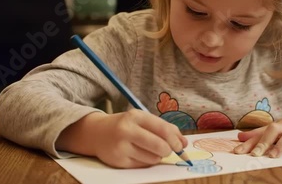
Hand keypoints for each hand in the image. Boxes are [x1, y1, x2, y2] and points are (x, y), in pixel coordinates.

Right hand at [56, 110, 187, 167]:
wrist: (97, 133)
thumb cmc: (126, 125)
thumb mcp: (143, 120)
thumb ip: (164, 128)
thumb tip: (184, 143)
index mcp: (135, 116)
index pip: (162, 128)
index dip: (175, 139)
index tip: (182, 146)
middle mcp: (127, 131)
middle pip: (159, 146)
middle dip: (168, 150)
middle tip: (168, 150)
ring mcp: (121, 147)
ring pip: (153, 158)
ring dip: (157, 156)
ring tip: (150, 150)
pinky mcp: (118, 161)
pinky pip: (143, 165)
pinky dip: (147, 162)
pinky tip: (139, 154)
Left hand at [233, 104, 281, 158]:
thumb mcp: (278, 128)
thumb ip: (259, 133)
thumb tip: (240, 137)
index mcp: (279, 126)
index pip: (261, 133)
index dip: (249, 142)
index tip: (237, 151)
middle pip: (274, 130)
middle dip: (264, 141)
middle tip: (254, 155)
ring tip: (273, 156)